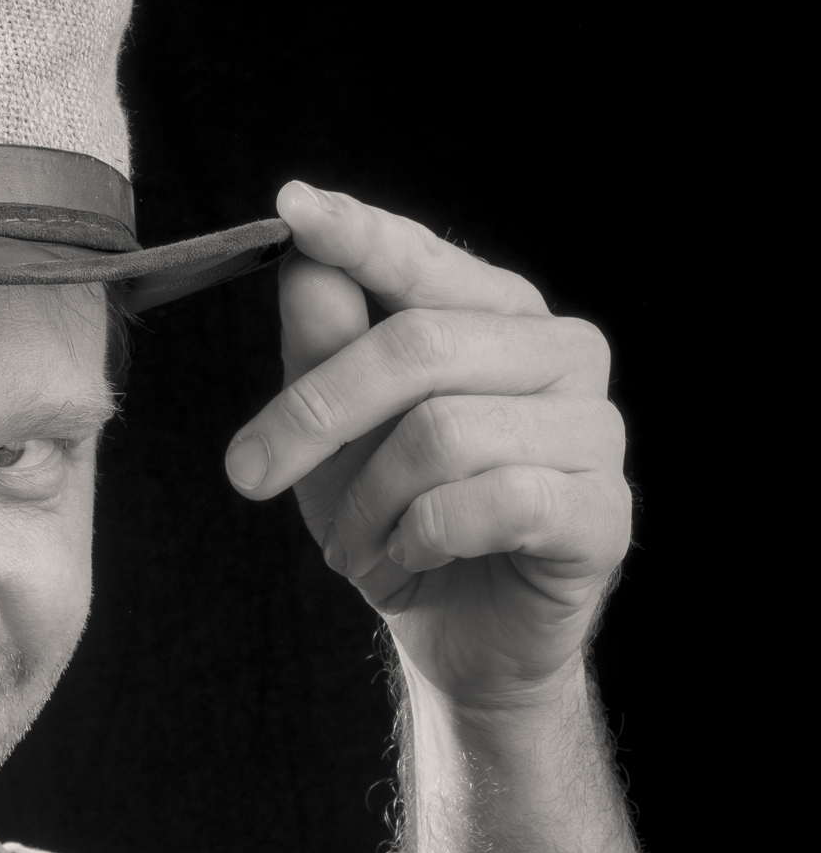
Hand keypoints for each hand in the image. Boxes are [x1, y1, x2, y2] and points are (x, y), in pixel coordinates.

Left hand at [224, 184, 631, 707]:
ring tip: (356, 545)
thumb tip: (304, 263)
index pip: (422, 259)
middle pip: (419, 345)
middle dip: (315, 412)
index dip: (358, 233)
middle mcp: (560, 354)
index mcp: (499, 316)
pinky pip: (493, 501)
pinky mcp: (603, 511)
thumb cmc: (404, 527)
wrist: (464, 644)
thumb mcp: (337, 441)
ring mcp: (593, 430)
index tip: (291, 208)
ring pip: (445, 432)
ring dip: (370, 502)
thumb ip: (324, 350)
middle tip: (250, 472)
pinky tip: (418, 557)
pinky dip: (427, 537)